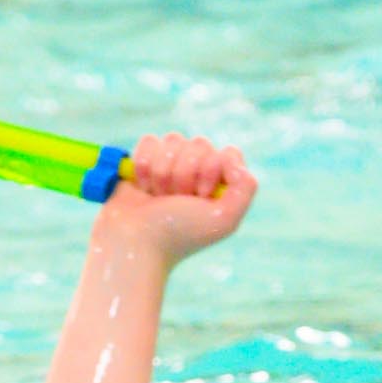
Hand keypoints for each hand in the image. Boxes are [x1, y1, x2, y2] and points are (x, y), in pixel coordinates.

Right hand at [91, 133, 255, 263]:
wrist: (135, 241)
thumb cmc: (180, 233)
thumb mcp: (225, 218)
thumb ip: (246, 186)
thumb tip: (229, 153)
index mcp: (219, 184)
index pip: (225, 153)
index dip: (211, 170)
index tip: (201, 196)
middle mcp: (196, 172)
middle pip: (199, 144)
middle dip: (185, 173)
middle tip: (176, 200)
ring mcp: (170, 165)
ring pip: (173, 140)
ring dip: (163, 171)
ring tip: (158, 197)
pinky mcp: (143, 161)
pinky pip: (149, 141)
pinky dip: (144, 164)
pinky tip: (142, 187)